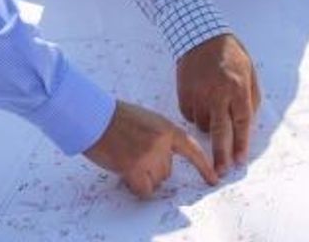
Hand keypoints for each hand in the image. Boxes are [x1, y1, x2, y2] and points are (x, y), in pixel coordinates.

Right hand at [84, 101, 218, 198]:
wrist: (94, 117)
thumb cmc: (116, 118)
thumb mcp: (148, 120)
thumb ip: (162, 137)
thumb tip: (167, 160)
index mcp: (167, 128)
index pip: (192, 150)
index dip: (204, 166)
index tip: (214, 179)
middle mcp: (162, 143)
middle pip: (168, 170)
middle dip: (153, 168)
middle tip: (134, 153)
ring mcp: (149, 156)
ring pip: (156, 180)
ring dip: (143, 176)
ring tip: (127, 159)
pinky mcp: (134, 168)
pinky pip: (145, 190)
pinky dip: (137, 187)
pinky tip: (126, 174)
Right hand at [176, 34, 260, 174]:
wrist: (200, 35)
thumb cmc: (230, 54)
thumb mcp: (249, 72)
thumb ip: (250, 98)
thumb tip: (246, 125)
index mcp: (237, 87)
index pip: (241, 122)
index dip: (241, 144)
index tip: (239, 161)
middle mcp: (217, 92)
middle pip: (219, 131)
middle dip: (221, 154)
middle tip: (221, 172)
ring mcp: (198, 93)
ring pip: (202, 125)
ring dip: (209, 126)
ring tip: (213, 108)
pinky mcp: (183, 93)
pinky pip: (189, 115)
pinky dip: (196, 114)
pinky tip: (201, 101)